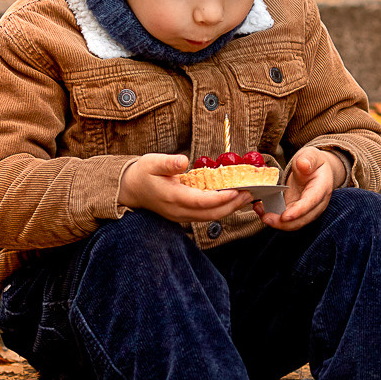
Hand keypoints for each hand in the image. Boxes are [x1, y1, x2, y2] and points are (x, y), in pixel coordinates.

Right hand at [118, 154, 249, 223]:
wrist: (131, 190)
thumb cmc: (143, 173)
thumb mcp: (152, 162)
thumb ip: (168, 162)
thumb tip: (183, 161)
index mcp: (172, 197)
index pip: (201, 201)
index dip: (221, 198)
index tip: (237, 190)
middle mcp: (178, 211)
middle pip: (210, 214)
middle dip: (232, 205)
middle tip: (249, 194)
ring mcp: (180, 216)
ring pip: (209, 218)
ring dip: (229, 209)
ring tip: (245, 197)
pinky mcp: (183, 216)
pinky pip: (205, 216)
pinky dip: (220, 210)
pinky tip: (231, 200)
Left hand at [259, 147, 343, 231]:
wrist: (315, 169)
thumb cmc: (313, 162)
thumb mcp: (311, 155)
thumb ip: (308, 159)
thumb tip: (304, 164)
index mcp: (321, 189)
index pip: (311, 203)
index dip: (298, 211)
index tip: (285, 216)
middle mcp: (316, 204)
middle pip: (301, 219)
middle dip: (283, 223)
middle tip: (265, 217)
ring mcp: (306, 210)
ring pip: (292, 223)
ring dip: (275, 221)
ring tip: (259, 209)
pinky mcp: (295, 211)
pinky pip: (285, 219)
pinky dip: (272, 216)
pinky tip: (261, 208)